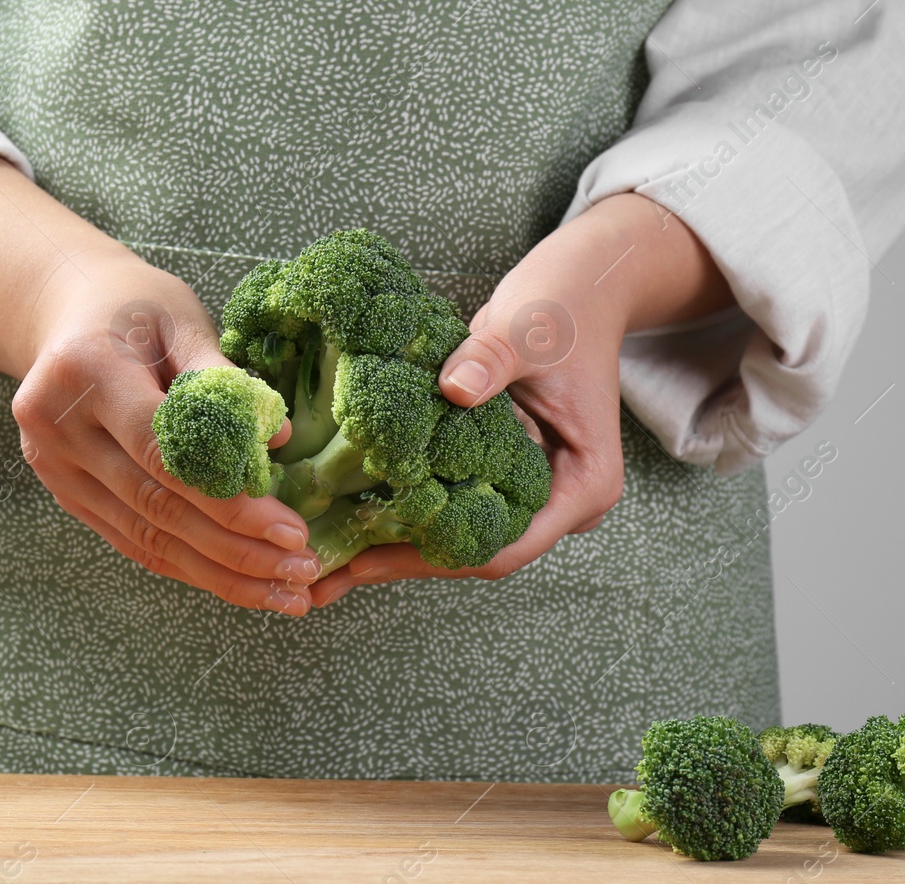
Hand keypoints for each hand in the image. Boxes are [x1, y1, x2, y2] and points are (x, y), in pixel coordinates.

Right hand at [13, 253, 323, 613]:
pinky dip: (190, 567)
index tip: (291, 531)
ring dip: (220, 574)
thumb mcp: (181, 318)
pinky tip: (241, 583)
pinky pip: (132, 542)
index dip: (230, 501)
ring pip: (145, 538)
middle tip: (301, 573)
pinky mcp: (65, 493)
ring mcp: (53, 467)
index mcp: (86, 371)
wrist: (63, 312)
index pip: (166, 454)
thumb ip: (224, 378)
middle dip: (236, 549)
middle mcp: (57, 427)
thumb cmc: (134, 310)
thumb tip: (277, 441)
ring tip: (285, 593)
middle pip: (156, 506)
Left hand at [310, 193, 734, 606]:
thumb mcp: (526, 331)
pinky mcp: (500, 474)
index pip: (504, 547)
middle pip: (474, 555)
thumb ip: (492, 359)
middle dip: (400, 563)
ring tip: (321, 558)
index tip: (364, 559)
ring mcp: (531, 491)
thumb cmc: (565, 307)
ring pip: (457, 538)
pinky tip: (345, 516)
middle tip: (322, 576)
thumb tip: (455, 389)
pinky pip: (448, 506)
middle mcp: (560, 502)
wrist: (582, 286)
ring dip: (393, 545)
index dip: (430, 560)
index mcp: (583, 486)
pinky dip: (401, 512)